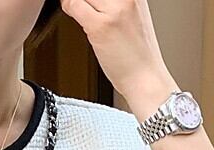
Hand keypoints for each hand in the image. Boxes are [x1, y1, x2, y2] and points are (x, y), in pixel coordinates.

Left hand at [59, 0, 176, 110]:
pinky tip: (70, 10)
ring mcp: (114, 10)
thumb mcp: (132, 15)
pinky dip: (68, 5)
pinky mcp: (100, 26)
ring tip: (75, 6)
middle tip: (82, 4)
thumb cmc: (138, 54)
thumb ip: (115, 2)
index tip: (89, 0)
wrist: (145, 78)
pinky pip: (74, 4)